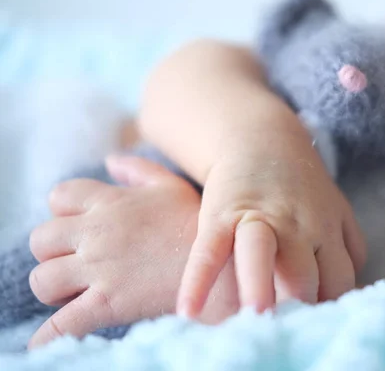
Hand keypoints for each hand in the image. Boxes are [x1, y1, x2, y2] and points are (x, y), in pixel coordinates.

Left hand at [27, 156, 238, 347]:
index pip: (60, 196)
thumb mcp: (172, 186)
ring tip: (72, 292)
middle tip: (74, 262)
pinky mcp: (107, 304)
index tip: (78, 226)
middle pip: (41, 239)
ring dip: (53, 288)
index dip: (62, 212)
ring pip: (43, 279)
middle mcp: (98, 232)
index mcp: (111, 201)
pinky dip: (49, 336)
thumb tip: (110, 160)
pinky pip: (62, 324)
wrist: (223, 266)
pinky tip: (47, 342)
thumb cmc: (198, 225)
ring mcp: (100, 269)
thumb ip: (138, 169)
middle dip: (52, 252)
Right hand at [177, 137, 365, 318]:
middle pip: (306, 273)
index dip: (330, 309)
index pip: (338, 281)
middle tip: (286, 334)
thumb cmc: (298, 185)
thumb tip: (350, 287)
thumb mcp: (334, 207)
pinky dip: (198, 277)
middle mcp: (297, 227)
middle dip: (299, 305)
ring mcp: (259, 217)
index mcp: (326, 231)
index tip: (319, 331)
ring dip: (260, 285)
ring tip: (255, 317)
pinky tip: (188, 309)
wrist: (260, 138)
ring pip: (263, 253)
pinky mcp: (221, 211)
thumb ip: (349, 244)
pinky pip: (210, 247)